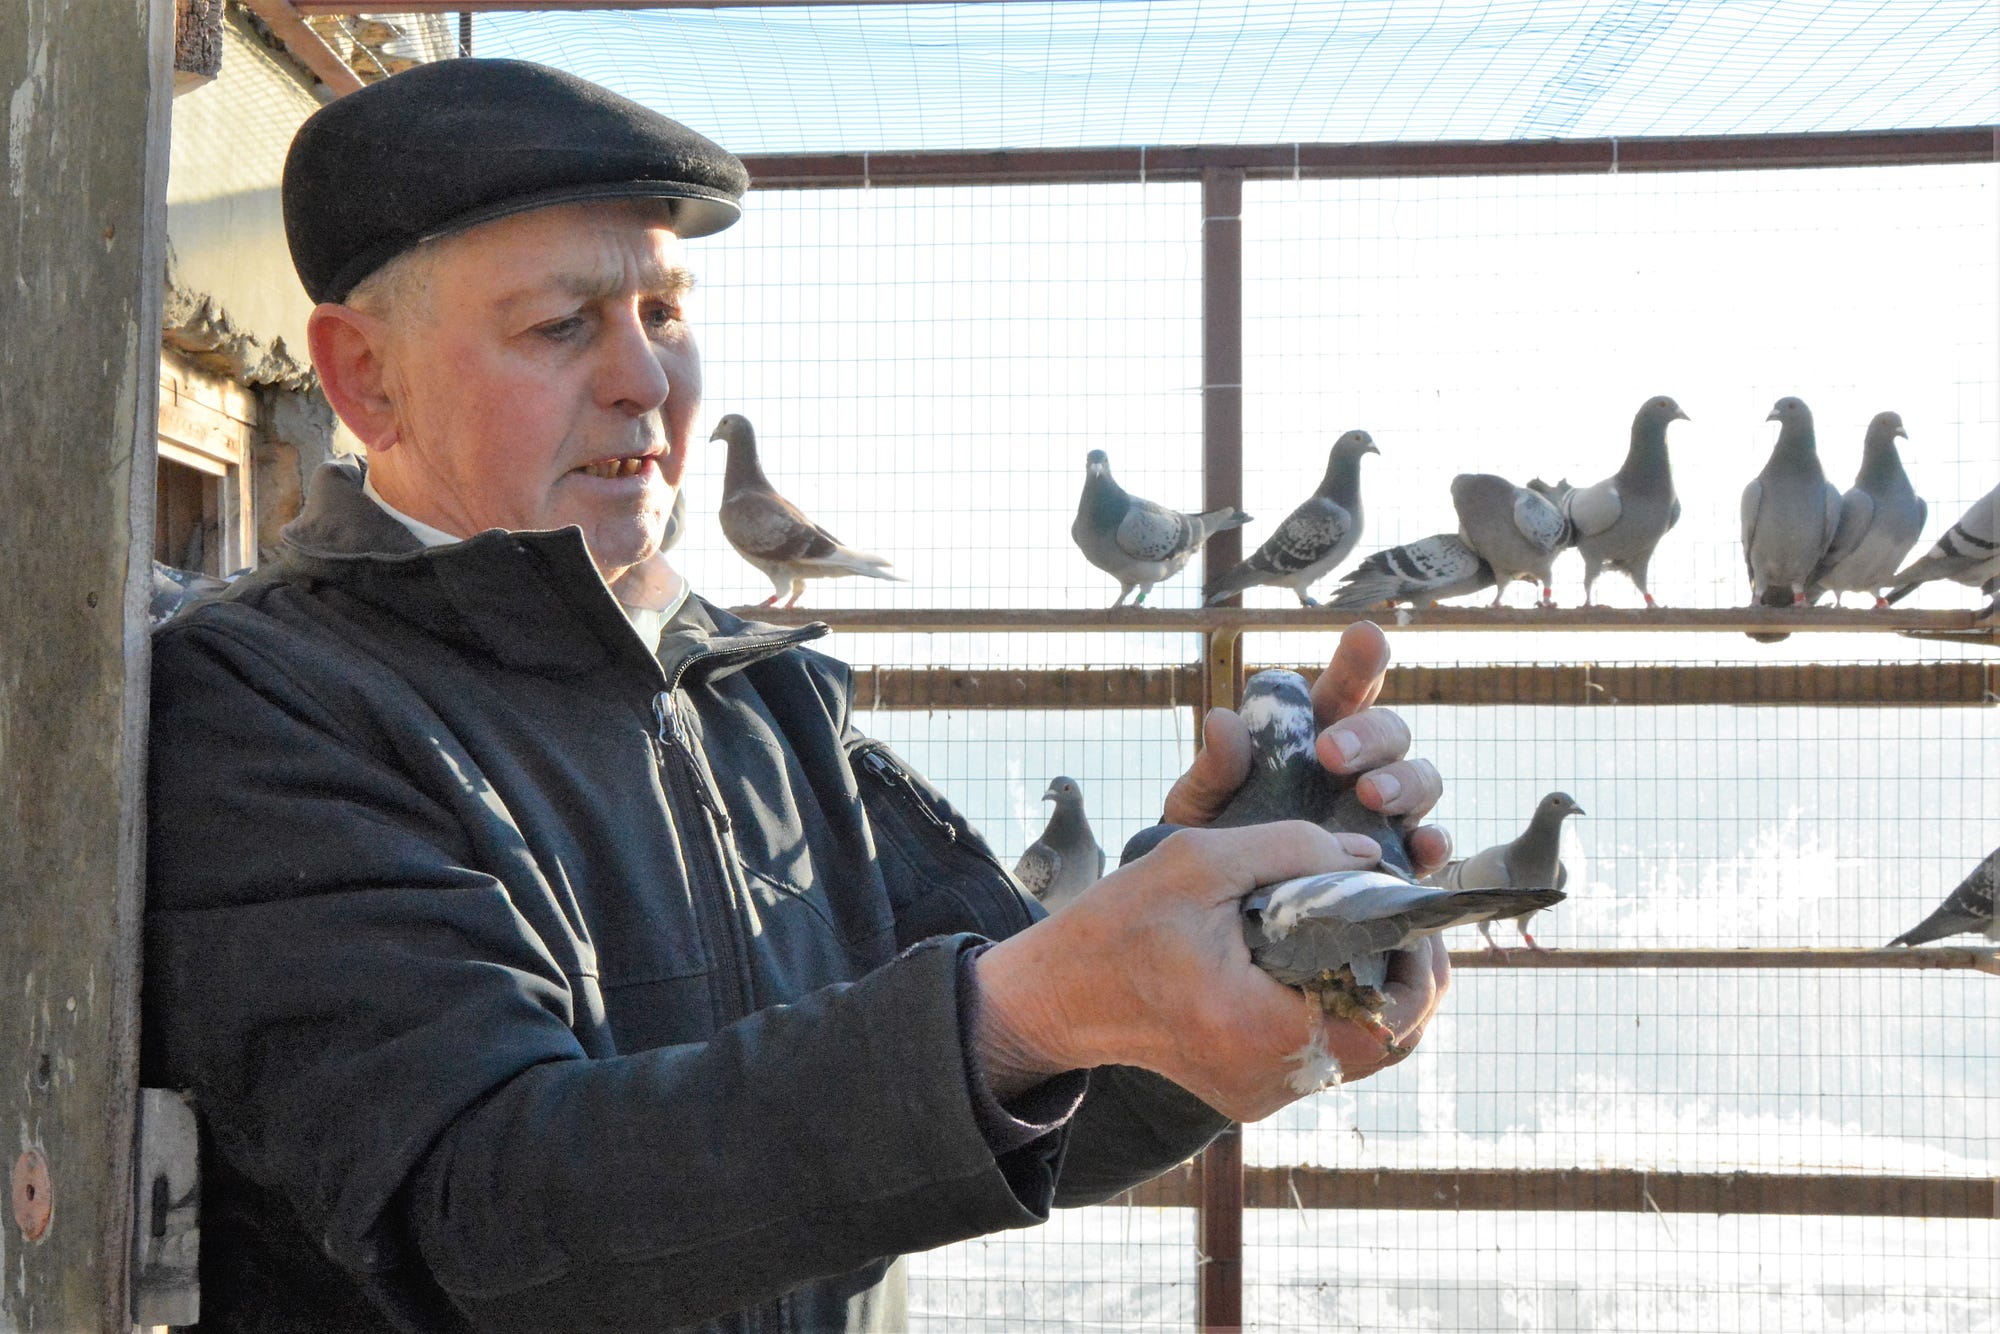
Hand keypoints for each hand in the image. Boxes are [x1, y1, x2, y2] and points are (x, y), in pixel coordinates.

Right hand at [972, 822, 1451, 1120]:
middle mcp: (1268, 1079)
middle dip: (1411, 977)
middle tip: (1403, 918)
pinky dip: (1345, 1009)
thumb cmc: (1116, 926)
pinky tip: (1333, 959)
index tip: (1408, 910)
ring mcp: (1262, 1094)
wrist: (1057, 996)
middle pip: (1390, 1044)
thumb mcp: (1197, 863)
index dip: (1418, 965)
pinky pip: (1328, 1055)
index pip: (1387, 1020)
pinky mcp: (1252, 1091)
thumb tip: (1370, 854)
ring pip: (1365, 1053)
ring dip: (1381, 993)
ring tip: (1373, 931)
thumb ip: (1291, 849)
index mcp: (1257, 1028)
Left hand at [1160, 620, 1449, 877]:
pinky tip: (1422, 847)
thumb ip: (1212, 769)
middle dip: (1368, 733)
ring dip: (1403, 781)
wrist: (1221, 917)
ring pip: (1421, 779)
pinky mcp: (1400, 862)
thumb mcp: (1200, 806)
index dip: (1360, 660)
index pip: (1344, 688)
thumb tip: (1223, 722)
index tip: (1365, 637)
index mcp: (1314, 736)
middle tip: (1330, 753)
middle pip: (1389, 730)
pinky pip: (1432, 847)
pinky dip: (1435, 843)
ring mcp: (1386, 814)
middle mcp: (1360, 768)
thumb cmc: (1216, 844)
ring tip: (1371, 795)